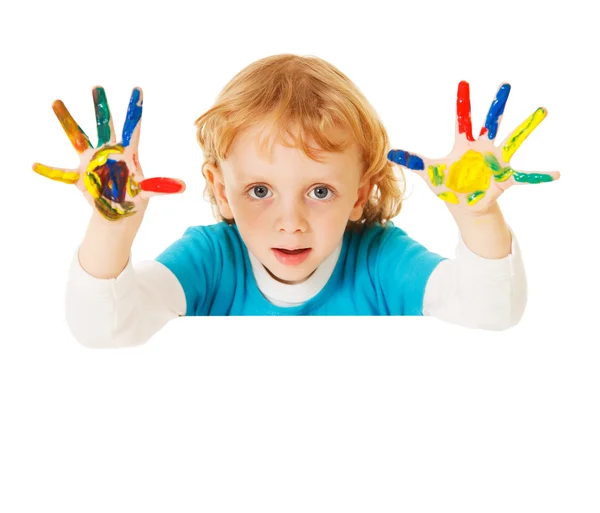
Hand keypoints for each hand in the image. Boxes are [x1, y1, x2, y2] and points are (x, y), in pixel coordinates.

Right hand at [32, 87, 185, 220]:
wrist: (119, 210)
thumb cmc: (134, 197)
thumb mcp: (148, 191)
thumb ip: (161, 186)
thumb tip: (185, 187)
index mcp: (127, 152)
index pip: (133, 126)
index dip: (135, 109)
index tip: (138, 88)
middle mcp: (108, 151)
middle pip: (104, 124)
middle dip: (100, 106)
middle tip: (98, 86)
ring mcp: (92, 161)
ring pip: (79, 136)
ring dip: (68, 121)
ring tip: (56, 101)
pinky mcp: (80, 177)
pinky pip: (61, 174)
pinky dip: (48, 170)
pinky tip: (34, 164)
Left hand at [387, 81, 559, 214]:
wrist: (464, 204)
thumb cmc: (448, 185)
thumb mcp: (429, 173)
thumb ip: (412, 161)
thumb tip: (390, 152)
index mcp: (464, 145)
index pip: (463, 119)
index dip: (463, 102)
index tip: (463, 82)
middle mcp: (483, 148)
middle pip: (491, 121)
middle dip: (497, 104)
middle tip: (505, 84)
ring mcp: (496, 161)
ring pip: (514, 139)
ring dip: (527, 126)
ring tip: (542, 110)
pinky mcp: (505, 179)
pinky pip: (526, 177)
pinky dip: (540, 176)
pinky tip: (556, 174)